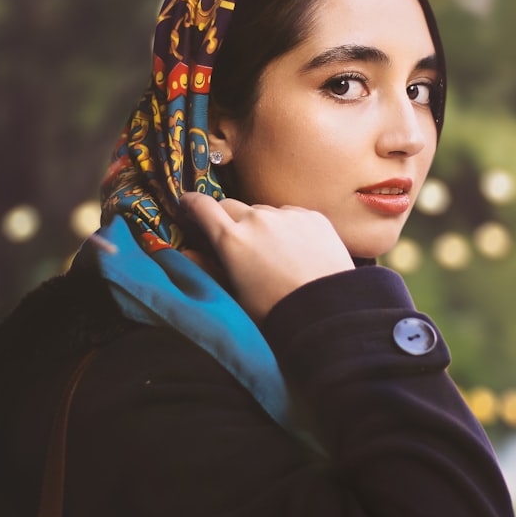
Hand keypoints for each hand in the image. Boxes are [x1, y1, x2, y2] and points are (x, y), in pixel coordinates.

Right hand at [179, 193, 353, 320]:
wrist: (329, 311)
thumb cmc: (277, 312)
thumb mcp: (235, 297)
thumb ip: (208, 270)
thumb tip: (186, 253)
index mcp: (232, 240)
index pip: (203, 207)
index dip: (192, 203)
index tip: (188, 204)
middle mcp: (258, 220)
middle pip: (231, 206)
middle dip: (226, 218)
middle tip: (233, 239)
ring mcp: (288, 215)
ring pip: (263, 211)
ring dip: (260, 224)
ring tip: (272, 253)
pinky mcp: (313, 216)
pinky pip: (292, 215)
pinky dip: (288, 227)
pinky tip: (297, 251)